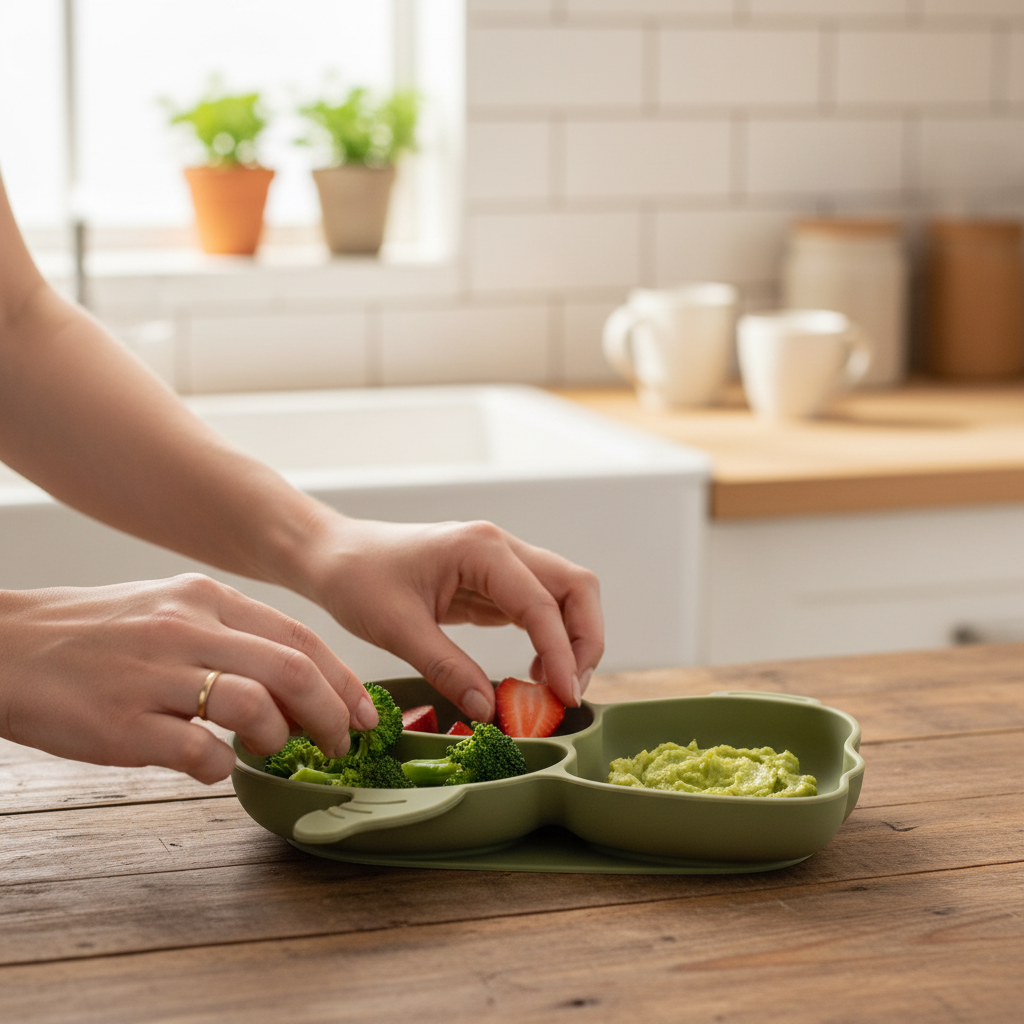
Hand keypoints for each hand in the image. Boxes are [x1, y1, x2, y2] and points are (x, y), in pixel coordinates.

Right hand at [0, 574, 377, 782]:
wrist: (4, 648)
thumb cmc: (95, 634)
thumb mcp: (169, 609)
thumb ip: (230, 635)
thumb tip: (293, 679)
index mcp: (205, 597)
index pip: (300, 636)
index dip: (343, 679)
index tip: (362, 712)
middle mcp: (186, 628)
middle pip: (292, 669)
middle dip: (332, 713)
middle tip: (340, 744)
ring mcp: (153, 675)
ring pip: (254, 706)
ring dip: (279, 737)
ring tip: (272, 749)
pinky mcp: (121, 724)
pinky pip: (198, 753)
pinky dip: (221, 767)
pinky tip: (213, 765)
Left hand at [306, 517, 604, 722]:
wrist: (334, 556)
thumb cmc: (358, 579)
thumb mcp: (397, 629)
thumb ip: (447, 668)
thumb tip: (489, 710)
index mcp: (481, 548)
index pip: (543, 603)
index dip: (562, 653)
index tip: (564, 698)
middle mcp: (501, 548)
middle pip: (575, 586)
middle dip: (584, 640)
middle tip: (569, 692)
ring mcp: (501, 562)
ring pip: (565, 595)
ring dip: (572, 640)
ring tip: (552, 689)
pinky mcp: (494, 582)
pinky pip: (540, 608)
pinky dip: (550, 640)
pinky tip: (534, 674)